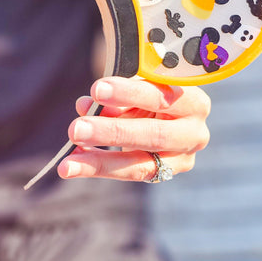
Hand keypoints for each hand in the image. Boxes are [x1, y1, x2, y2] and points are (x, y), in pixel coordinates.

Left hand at [58, 76, 210, 181]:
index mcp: (193, 100)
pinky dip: (98, 167)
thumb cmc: (150, 91)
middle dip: (111, 132)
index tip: (96, 89)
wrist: (170, 113)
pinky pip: (129, 174)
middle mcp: (194, 132)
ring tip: (68, 163)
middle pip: (152, 134)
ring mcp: (182, 159)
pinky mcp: (166, 174)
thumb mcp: (138, 87)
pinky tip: (73, 165)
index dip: (128, 93)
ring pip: (139, 165)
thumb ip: (116, 96)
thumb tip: (85, 106)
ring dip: (99, 162)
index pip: (160, 95)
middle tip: (76, 129)